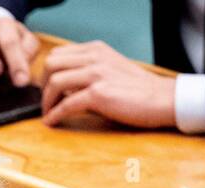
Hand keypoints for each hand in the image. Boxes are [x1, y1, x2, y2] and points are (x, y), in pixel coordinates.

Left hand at [40, 40, 175, 128]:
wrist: (162, 99)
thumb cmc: (138, 90)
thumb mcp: (110, 70)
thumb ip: (88, 73)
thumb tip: (63, 89)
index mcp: (96, 50)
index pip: (58, 54)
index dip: (47, 72)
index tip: (45, 88)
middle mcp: (94, 57)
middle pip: (51, 64)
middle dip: (42, 84)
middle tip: (44, 101)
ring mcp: (96, 74)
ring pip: (54, 81)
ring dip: (45, 101)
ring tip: (47, 113)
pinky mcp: (99, 94)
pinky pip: (66, 104)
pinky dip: (54, 115)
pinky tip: (51, 122)